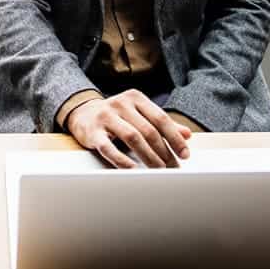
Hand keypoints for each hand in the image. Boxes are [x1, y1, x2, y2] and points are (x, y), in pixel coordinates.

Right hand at [65, 90, 192, 168]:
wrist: (82, 113)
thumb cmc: (116, 116)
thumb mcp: (139, 114)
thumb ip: (161, 124)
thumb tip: (187, 135)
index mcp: (135, 98)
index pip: (160, 118)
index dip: (175, 138)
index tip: (185, 154)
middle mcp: (120, 104)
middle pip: (148, 130)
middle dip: (164, 151)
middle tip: (173, 167)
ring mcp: (105, 117)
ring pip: (132, 137)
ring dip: (148, 156)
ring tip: (158, 170)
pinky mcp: (92, 132)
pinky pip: (109, 148)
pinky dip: (122, 160)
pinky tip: (132, 170)